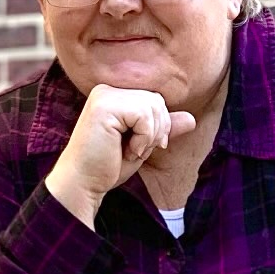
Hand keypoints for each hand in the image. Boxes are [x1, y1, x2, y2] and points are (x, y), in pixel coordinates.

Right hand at [45, 84, 195, 228]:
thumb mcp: (142, 145)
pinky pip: (144, 114)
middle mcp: (106, 90)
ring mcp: (104, 96)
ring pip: (154, 105)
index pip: (154, 100)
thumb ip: (162, 129)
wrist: (83, 183)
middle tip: (135, 150)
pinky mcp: (104, 106)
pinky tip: (126, 150)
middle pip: (157, 100)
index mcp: (113, 95)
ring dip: (150, 135)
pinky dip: (144, 137)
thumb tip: (192, 119)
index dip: (158, 126)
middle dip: (157, 130)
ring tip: (130, 150)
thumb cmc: (107, 166)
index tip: (139, 147)